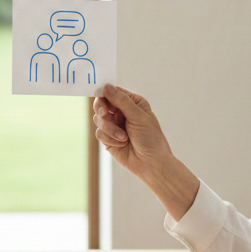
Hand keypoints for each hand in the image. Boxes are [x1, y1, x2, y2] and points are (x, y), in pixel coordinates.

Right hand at [93, 84, 200, 220]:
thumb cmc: (151, 139)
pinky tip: (122, 144)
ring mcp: (114, 125)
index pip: (113, 92)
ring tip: (123, 138)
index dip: (105, 94)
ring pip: (99, 119)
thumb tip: (106, 86)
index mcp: (132, 103)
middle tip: (103, 114)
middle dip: (101, 109)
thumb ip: (122, 101)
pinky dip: (109, 139)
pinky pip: (99, 133)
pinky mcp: (108, 138)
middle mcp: (122, 112)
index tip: (103, 99)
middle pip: (101, 103)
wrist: (152, 165)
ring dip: (110, 129)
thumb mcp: (138, 117)